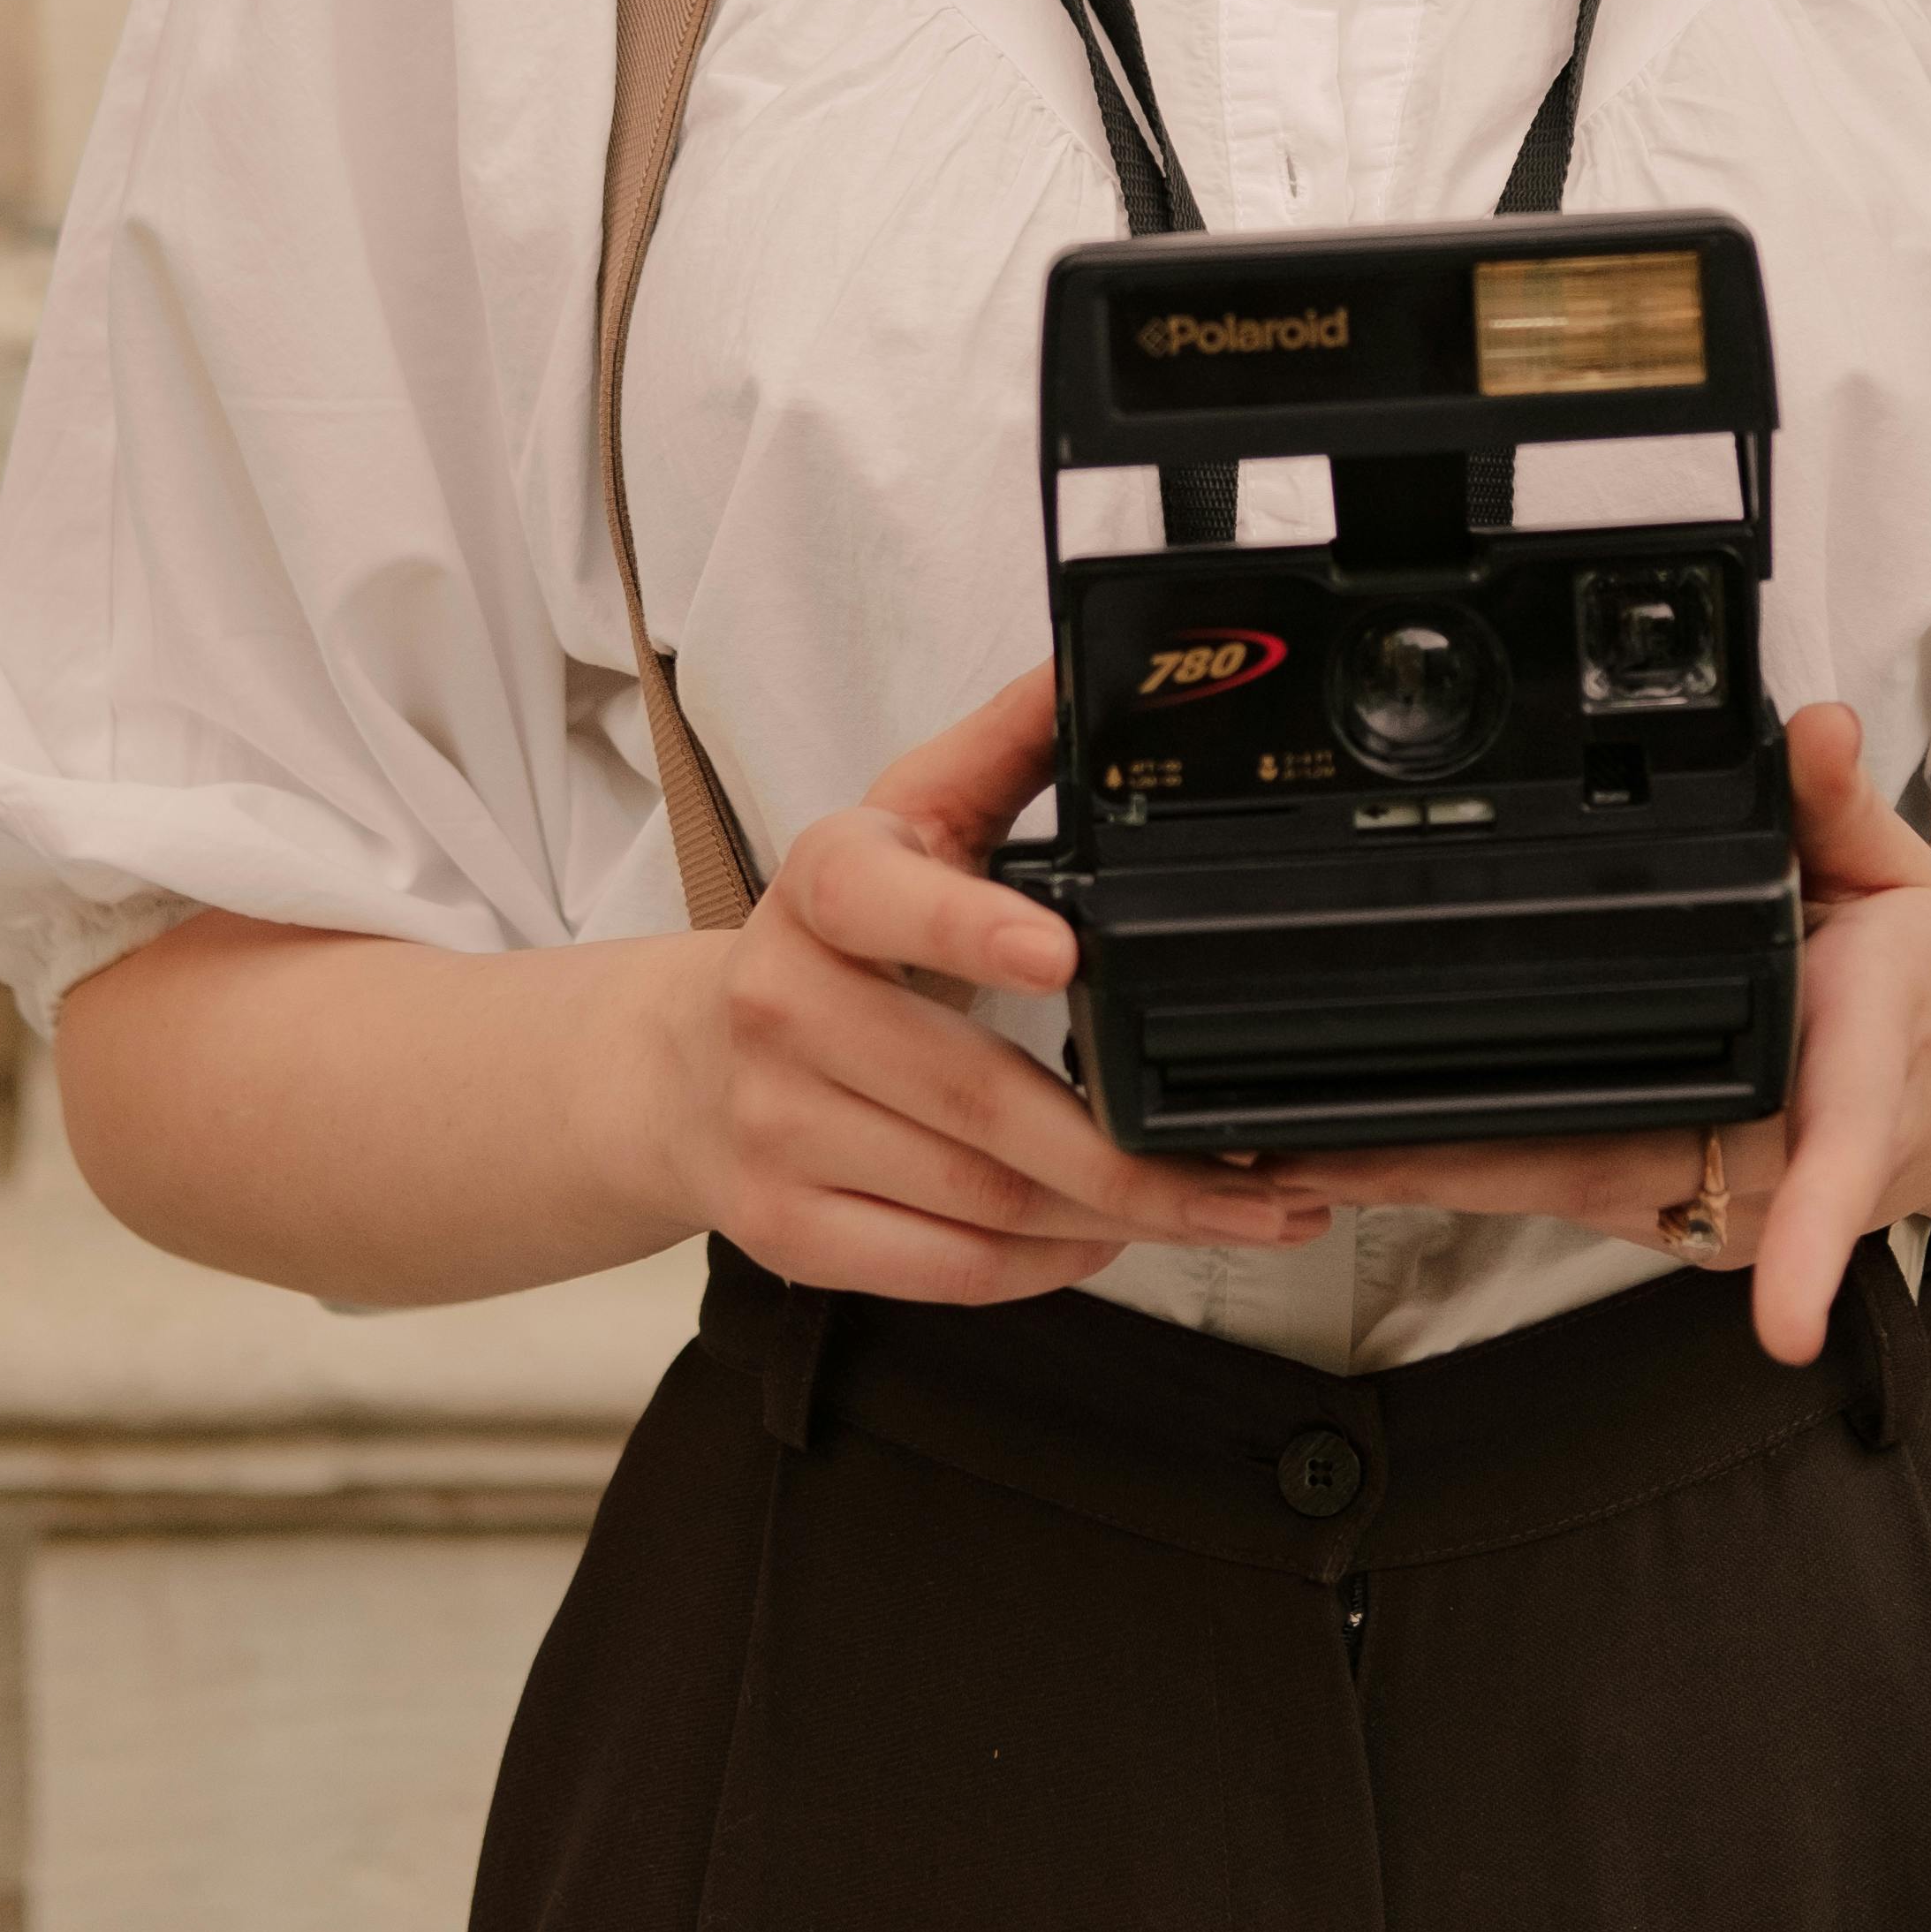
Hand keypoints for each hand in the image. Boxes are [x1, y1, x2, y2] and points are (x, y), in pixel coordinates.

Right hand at [663, 665, 1333, 1310]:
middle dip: (1125, 1151)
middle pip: (972, 1095)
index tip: (1062, 954)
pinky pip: (945, 1269)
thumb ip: (1008, 742)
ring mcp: (776, 1128)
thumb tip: (1093, 662)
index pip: (876, 896)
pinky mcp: (786, 1229)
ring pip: (977, 1198)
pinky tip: (1105, 1237)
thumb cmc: (831, 937)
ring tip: (1215, 1208)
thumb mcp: (908, 819)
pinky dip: (1046, 1267)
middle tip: (1248, 1174)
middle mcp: (783, 1006)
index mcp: (822, 888)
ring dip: (1113, 1217)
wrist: (682, 1065)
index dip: (967, 925)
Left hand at [1278, 705, 1930, 1369]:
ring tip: (1297, 1155)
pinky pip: (1565, 1198)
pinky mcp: (1687, 1221)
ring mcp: (1732, 1207)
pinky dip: (1470, 1176)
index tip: (1781, 1311)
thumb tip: (1817, 733)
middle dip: (1462, 1170)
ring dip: (1437, 1182)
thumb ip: (1842, 806)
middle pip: (1621, 1178)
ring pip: (1570, 1200)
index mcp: (1855, 1068)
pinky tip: (1369, 1157)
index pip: (1835, 1152)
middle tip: (1315, 1151)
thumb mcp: (1902, 877)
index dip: (1805, 1234)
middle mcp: (1787, 1162)